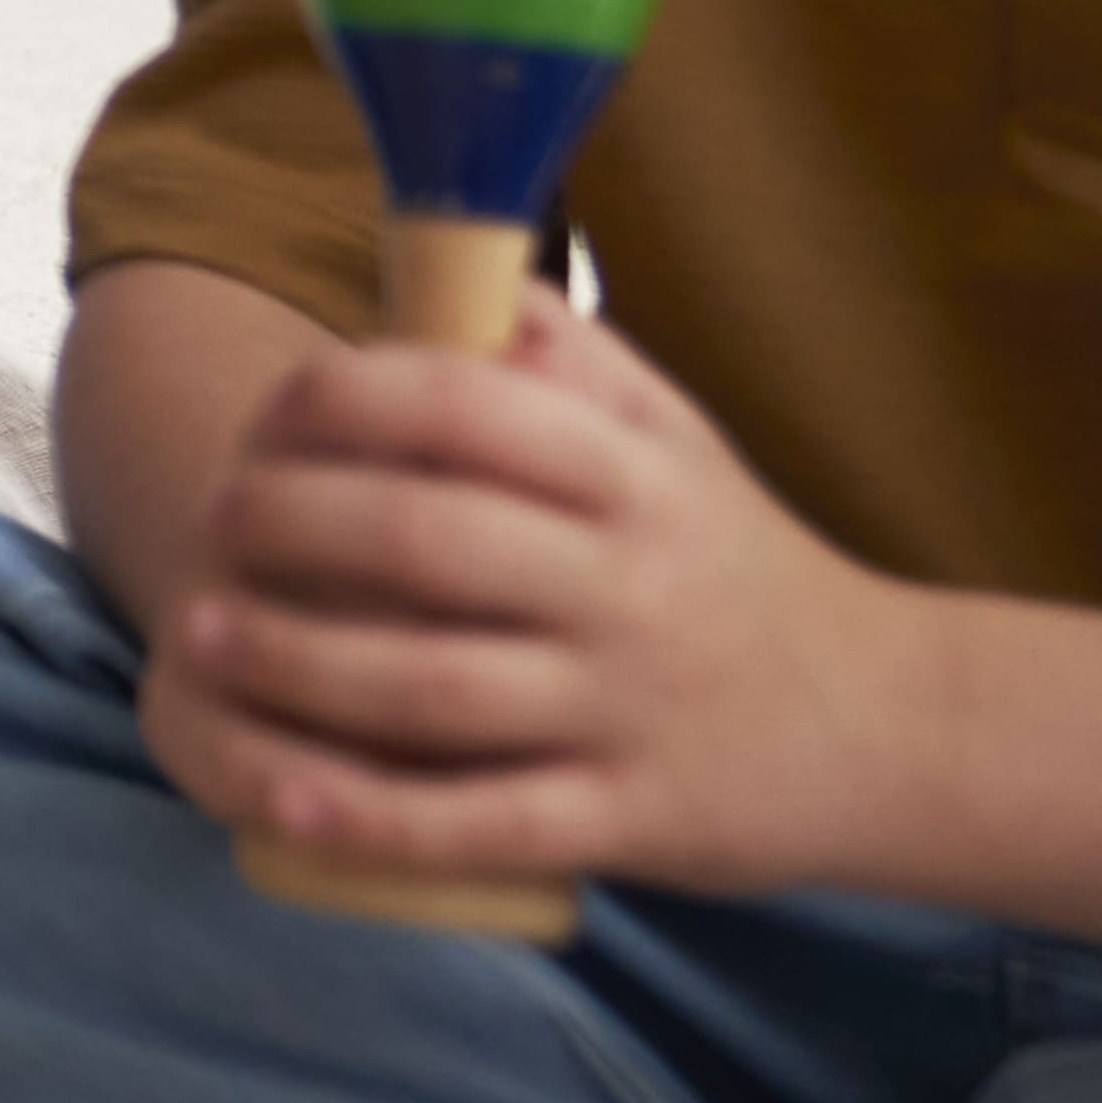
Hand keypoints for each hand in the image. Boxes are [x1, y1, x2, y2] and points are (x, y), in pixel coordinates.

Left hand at [129, 303, 922, 901]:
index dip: (342, 399)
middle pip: (427, 538)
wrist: (899, 729)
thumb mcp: (684, 446)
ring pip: (437, 685)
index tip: (269, 413)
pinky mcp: (632, 822)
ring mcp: (629, 710)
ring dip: (298, 659)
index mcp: (634, 480)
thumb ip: (576, 363)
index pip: (464, 408)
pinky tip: (278, 795)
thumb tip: (464, 280)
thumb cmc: (746, 570)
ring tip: (202, 632)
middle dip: (290, 520)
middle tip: (209, 516)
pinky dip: (373, 815)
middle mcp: (631, 588)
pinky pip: (485, 821)